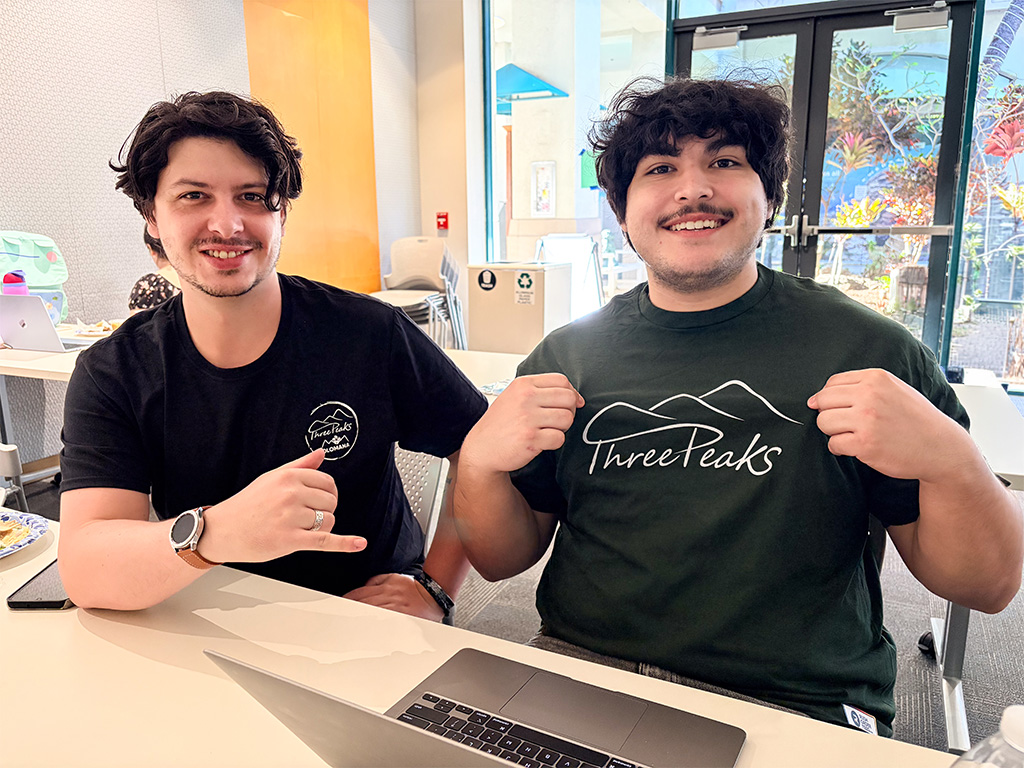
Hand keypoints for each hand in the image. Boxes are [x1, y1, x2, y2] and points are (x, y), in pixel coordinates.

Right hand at [197, 449, 366, 562]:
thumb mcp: (272, 478)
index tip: (321, 501)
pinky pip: (325, 541)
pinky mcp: (290, 540)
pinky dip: (345, 544)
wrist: (222, 530)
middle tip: (304, 517)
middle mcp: (291, 494)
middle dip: (324, 511)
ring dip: (320, 527)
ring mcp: (291, 517)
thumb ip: (300, 465)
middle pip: (331, 502)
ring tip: (298, 529)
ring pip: (328, 521)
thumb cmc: (247, 505)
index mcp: (289, 477)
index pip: (328, 483)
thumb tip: (322, 453)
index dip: (328, 494)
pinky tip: (358, 543)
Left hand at [343, 573, 443, 620]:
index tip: (339, 604)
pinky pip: (382, 623)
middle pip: (362, 605)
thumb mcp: (393, 577)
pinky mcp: (398, 619)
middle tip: (338, 617)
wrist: (431, 596)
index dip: (347, 599)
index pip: (360, 594)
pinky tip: (365, 630)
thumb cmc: (413, 588)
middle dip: (350, 610)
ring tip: (346, 626)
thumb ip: (377, 580)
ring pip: (370, 614)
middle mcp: (386, 599)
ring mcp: (392, 610)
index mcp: (384, 588)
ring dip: (358, 619)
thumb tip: (365, 586)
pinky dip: (372, 625)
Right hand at [461, 374, 583, 473]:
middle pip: (568, 398)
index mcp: (523, 384)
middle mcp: (525, 398)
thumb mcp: (515, 397)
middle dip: (569, 411)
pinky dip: (554, 442)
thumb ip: (541, 392)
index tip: (571, 404)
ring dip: (562, 428)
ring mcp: (528, 418)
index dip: (572, 393)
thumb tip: (577, 398)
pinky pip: (559, 438)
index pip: (561, 380)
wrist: (482, 448)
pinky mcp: (531, 438)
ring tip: (547, 430)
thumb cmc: (501, 424)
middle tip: (557, 420)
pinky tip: (541, 442)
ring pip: (567, 418)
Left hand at [807, 368, 968, 481]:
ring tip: (850, 435)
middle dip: (827, 414)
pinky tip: (855, 447)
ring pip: (824, 422)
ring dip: (832, 431)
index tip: (837, 408)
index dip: (829, 398)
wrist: (941, 447)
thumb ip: (861, 387)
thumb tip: (817, 397)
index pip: (831, 383)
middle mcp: (869, 396)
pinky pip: (833, 444)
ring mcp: (866, 420)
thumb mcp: (893, 389)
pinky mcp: (864, 444)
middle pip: (823, 401)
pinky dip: (839, 448)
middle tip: (844, 424)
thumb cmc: (915, 419)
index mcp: (875, 379)